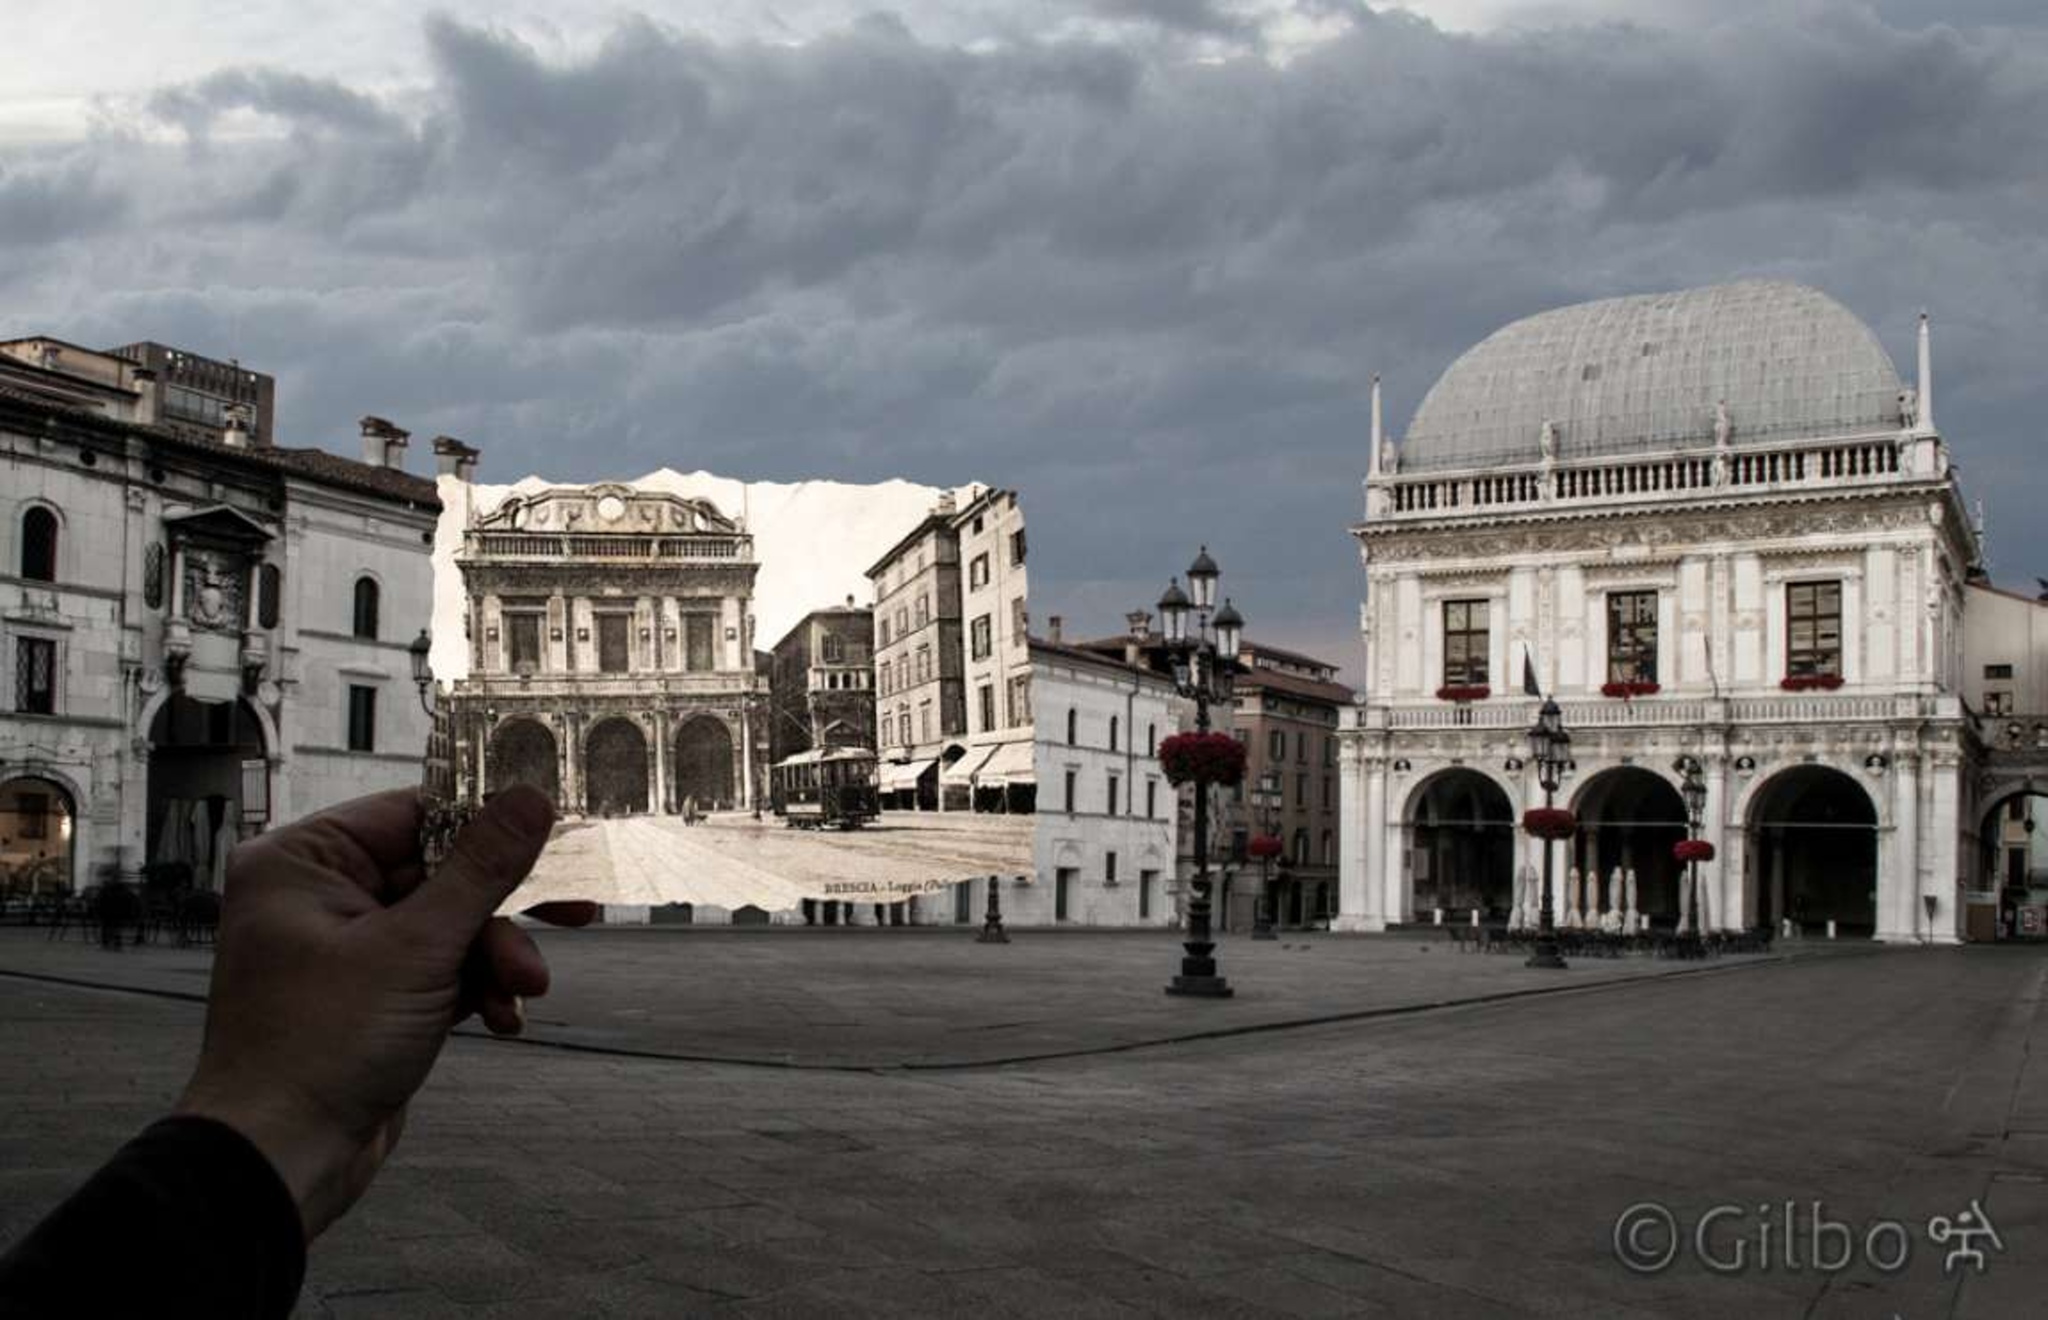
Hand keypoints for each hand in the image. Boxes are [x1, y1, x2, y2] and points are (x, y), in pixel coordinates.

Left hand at [175, 785, 592, 1240]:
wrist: (280, 1160)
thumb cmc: (320, 1046)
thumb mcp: (417, 948)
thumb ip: (481, 870)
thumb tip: (530, 798)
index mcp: (304, 862)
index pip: (414, 814)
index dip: (487, 824)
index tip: (554, 833)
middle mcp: (318, 895)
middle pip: (440, 873)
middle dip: (499, 913)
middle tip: (574, 912)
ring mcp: (345, 948)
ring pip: (447, 926)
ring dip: (493, 959)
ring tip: (523, 992)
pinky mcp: (370, 995)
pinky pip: (438, 969)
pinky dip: (473, 989)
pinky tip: (500, 1019)